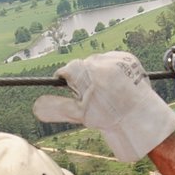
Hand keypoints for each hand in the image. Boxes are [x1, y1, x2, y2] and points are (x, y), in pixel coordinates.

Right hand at [32, 51, 174, 160]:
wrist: (139, 117)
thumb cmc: (108, 117)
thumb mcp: (79, 114)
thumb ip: (57, 107)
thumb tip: (35, 107)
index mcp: (85, 73)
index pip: (66, 71)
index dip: (65, 81)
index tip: (68, 89)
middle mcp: (99, 61)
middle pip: (82, 66)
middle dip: (83, 78)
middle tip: (92, 96)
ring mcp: (115, 58)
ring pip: (97, 63)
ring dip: (97, 73)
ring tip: (107, 92)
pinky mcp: (128, 57)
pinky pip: (113, 60)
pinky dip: (112, 70)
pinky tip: (116, 84)